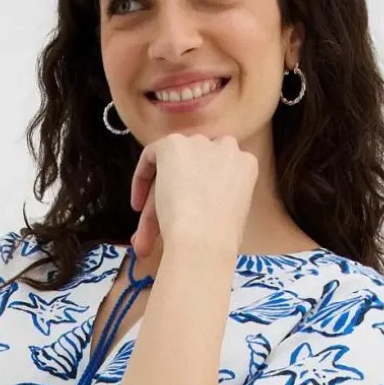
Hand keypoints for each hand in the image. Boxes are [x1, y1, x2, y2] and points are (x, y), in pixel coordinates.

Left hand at [130, 132, 259, 259]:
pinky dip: (142, 178)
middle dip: (175, 196)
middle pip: (193, 169)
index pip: (218, 172)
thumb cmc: (221, 240)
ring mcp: (199, 144)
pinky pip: (152, 155)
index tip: (188, 215)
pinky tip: (137, 206)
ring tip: (145, 231)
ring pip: (172, 168)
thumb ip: (217, 203)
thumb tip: (193, 216)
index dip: (199, 192)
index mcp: (246, 165)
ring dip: (157, 198)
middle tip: (159, 230)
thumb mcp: (229, 217)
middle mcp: (225, 147)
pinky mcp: (173, 145)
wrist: (203, 239)